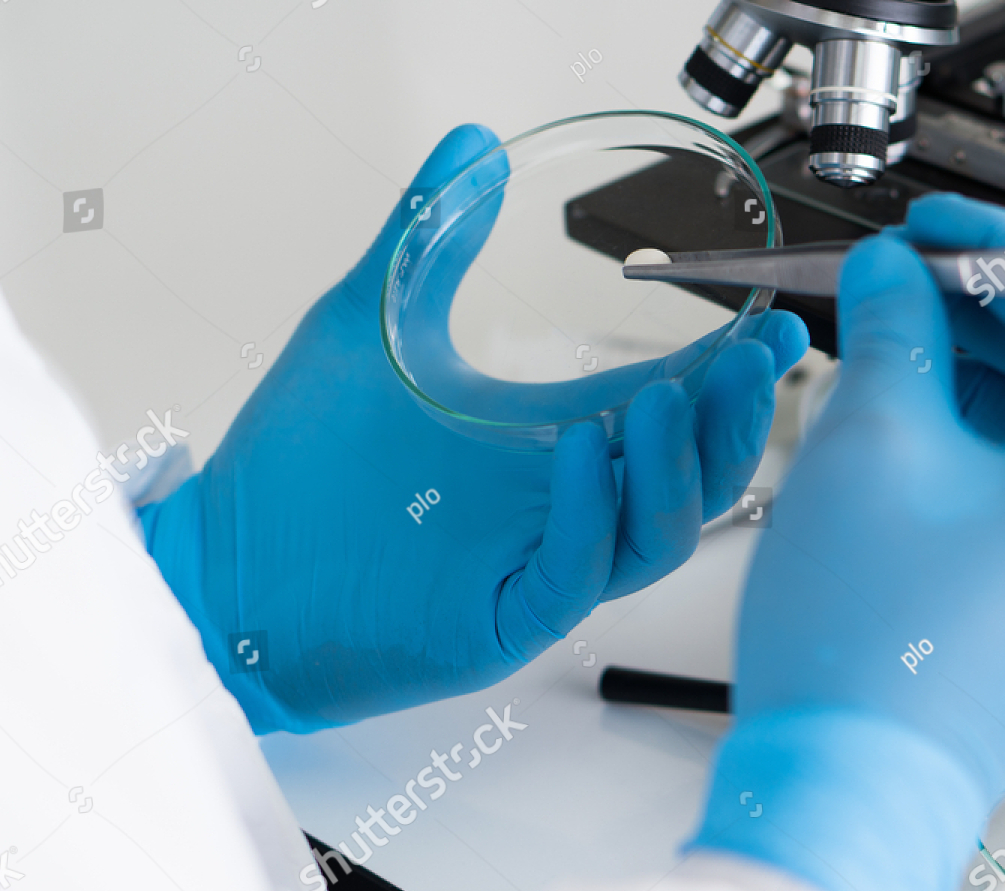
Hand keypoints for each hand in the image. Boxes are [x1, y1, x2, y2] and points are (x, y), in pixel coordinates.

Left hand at [140, 125, 808, 734]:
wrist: (224, 569)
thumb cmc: (298, 472)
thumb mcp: (372, 329)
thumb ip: (428, 242)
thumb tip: (469, 149)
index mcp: (552, 449)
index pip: (669, 407)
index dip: (725, 371)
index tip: (770, 322)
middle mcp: (563, 511)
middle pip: (693, 474)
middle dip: (735, 417)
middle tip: (756, 356)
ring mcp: (540, 567)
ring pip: (658, 531)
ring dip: (682, 465)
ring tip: (677, 394)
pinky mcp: (505, 618)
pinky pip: (578, 572)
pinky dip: (594, 509)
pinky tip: (586, 441)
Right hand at [693, 195, 1004, 890]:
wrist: (838, 791)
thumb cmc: (862, 652)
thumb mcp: (871, 449)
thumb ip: (894, 332)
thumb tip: (896, 275)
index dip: (992, 250)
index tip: (928, 223)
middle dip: (972, 322)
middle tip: (890, 286)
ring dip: (962, 389)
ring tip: (878, 361)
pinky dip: (965, 458)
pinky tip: (899, 433)